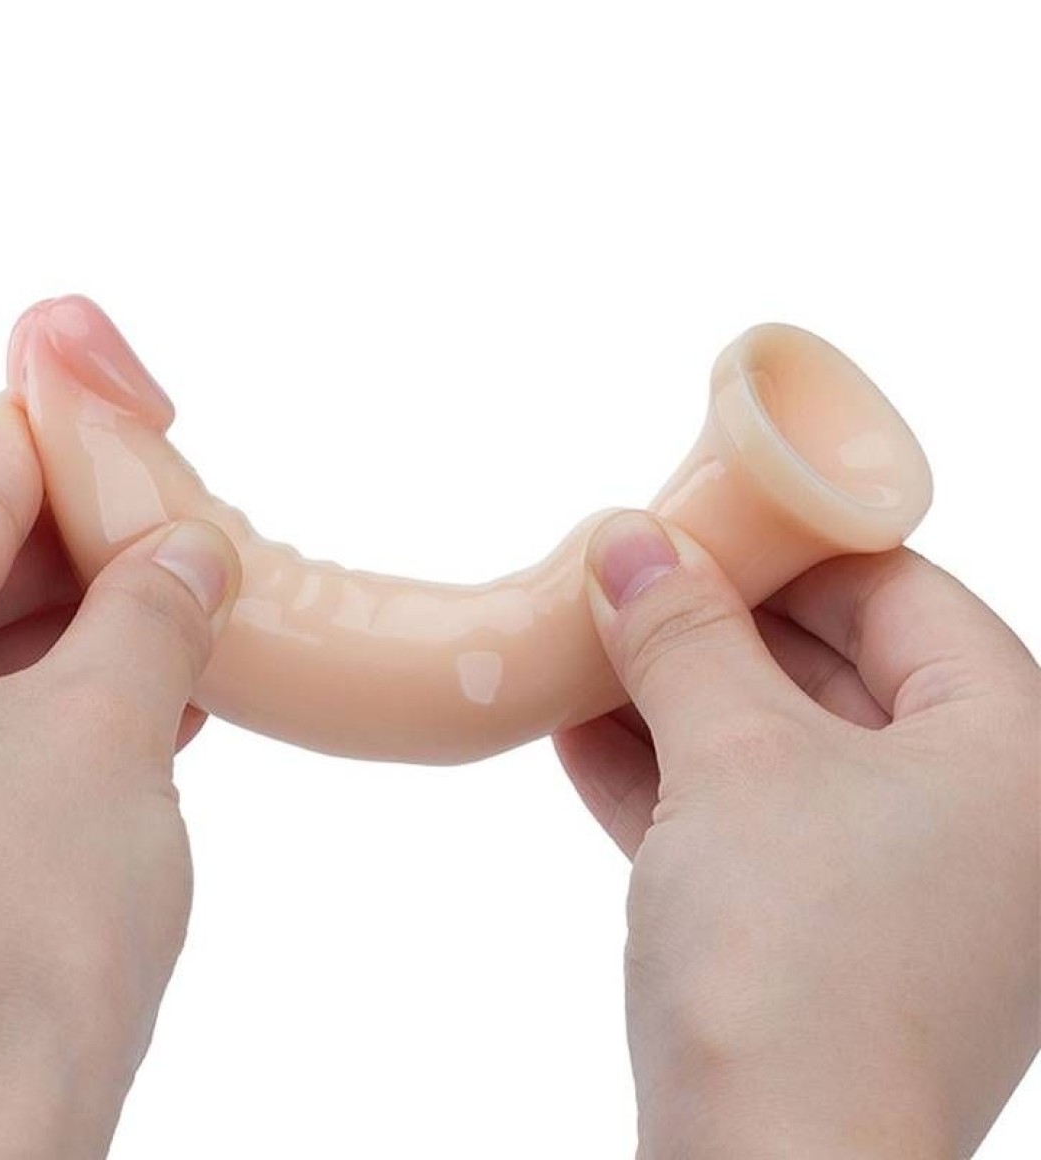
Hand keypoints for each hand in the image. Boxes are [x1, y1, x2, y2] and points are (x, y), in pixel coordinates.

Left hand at [0, 395, 240, 1157]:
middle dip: (99, 546)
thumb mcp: (109, 736)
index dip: (67, 437)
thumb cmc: (8, 954)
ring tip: (196, 607)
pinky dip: (77, 706)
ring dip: (100, 632)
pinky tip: (160, 694)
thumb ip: (153, 617)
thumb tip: (188, 551)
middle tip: (191, 521)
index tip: (126, 406)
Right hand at [555, 511, 1038, 1157]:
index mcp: (1011, 750)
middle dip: (711, 626)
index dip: (782, 546)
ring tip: (581, 649)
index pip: (897, 589)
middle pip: (832, 667)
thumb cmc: (794, 965)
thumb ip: (682, 634)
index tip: (689, 519)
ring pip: (777, 749)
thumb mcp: (731, 758)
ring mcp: (903, 884)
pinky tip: (580, 735)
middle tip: (619, 583)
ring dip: (673, 700)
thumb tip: (630, 543)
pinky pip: (747, 822)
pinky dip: (669, 778)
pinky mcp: (828, 938)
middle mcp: (980, 816)